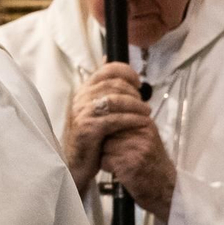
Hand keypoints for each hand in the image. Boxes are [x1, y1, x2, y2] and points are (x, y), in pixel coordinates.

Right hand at [62, 62, 151, 193]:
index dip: (126, 72)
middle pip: (113, 85)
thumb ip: (104, 91)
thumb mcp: (97, 110)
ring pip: (114, 100)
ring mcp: (82, 113)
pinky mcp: (87, 129)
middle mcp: (80, 98)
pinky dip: (131, 119)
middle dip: (134, 93)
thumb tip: (107, 60)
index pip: (106, 70)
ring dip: (135, 105)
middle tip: (144, 105)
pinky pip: (114, 119)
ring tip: (147, 113)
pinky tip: (142, 123)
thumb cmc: (91, 137)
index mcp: (84, 91)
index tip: (139, 83)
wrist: (76, 164)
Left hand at [100, 122, 176, 220]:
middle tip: (115, 153)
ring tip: (119, 162)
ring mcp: (137, 149)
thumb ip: (129, 125)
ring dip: (105, 155)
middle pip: (108, 131)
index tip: (109, 131)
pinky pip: (105, 160)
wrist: (165, 187)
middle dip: (106, 142)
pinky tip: (119, 171)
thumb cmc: (152, 162)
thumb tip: (102, 116)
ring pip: (104, 146)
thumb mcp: (146, 137)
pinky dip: (107, 167)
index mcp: (146, 124)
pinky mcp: (130, 164)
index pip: (116, 116)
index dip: (108, 125)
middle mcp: (143, 133)